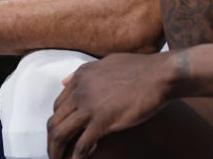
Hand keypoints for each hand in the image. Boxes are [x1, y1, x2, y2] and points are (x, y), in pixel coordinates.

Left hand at [47, 52, 174, 158]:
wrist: (160, 75)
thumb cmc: (140, 69)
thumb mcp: (106, 63)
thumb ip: (83, 72)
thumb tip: (64, 81)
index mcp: (80, 78)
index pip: (58, 106)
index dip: (58, 124)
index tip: (63, 136)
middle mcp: (79, 91)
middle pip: (55, 121)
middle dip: (52, 141)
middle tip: (56, 154)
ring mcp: (89, 106)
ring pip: (60, 134)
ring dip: (57, 152)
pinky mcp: (102, 121)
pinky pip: (81, 146)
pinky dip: (76, 158)